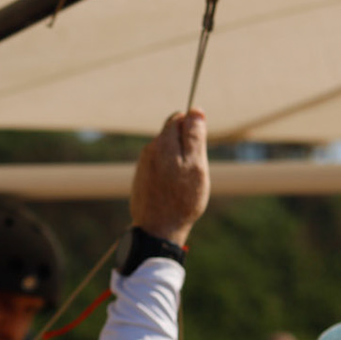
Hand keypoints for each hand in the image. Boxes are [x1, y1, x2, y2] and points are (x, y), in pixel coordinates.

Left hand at [130, 110, 209, 246]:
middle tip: (194, 169)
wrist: (158, 229)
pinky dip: (169, 172)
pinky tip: (173, 189)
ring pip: (167, 151)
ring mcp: (144, 164)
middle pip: (172, 134)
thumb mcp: (196, 165)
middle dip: (186, 145)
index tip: (198, 150)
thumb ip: (194, 137)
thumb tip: (195, 110)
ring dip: (178, 160)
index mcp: (162, 142)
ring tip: (184, 183)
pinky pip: (160, 166)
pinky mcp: (142, 177)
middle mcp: (149, 150)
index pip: (179, 118)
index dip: (193, 130)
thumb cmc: (182, 198)